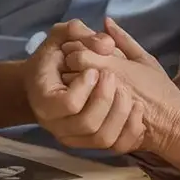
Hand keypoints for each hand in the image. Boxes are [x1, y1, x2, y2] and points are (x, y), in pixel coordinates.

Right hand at [24, 20, 146, 153]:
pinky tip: (136, 108)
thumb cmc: (56, 56)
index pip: (68, 104)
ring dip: (120, 113)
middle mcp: (55, 124)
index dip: (85, 86)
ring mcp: (74, 137)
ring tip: (125, 91)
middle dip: (105, 98)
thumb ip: (79, 32)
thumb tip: (107, 43)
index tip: (94, 70)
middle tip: (111, 76)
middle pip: (87, 123)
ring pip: (103, 138)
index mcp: (44, 99)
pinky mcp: (91, 144)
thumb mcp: (61, 36)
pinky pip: (116, 147)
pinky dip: (131, 128)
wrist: (49, 83)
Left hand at [62, 17, 179, 150]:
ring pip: (70, 94)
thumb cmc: (161, 90)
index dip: (74, 52)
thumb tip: (106, 20)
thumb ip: (124, 39)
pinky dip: (77, 109)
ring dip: (71, 89)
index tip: (79, 55)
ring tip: (80, 90)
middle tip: (76, 72)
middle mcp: (103, 85)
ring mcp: (99, 106)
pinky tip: (84, 108)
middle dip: (69, 69)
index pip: (76, 53)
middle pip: (69, 72)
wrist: (171, 124)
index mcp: (113, 65)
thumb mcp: (146, 60)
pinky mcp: (97, 126)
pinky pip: (77, 115)